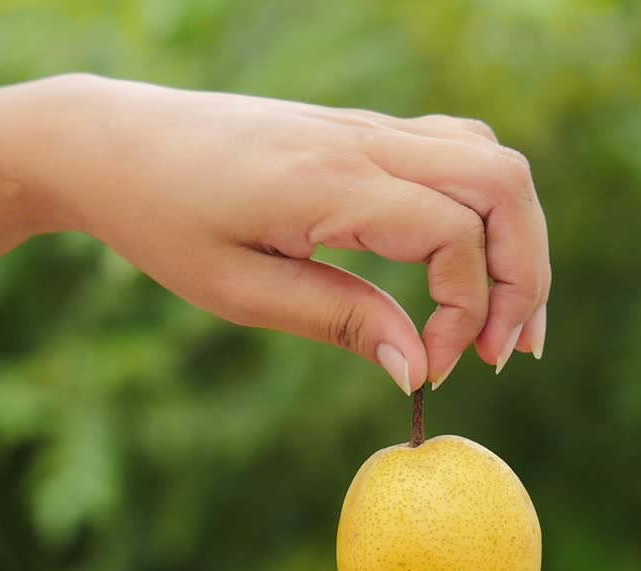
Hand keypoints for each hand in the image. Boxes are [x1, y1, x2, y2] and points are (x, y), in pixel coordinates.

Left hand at [29, 76, 550, 392]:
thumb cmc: (162, 218)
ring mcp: (370, 127)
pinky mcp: (364, 131)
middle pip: (504, 184)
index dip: (465, 313)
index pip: (454, 236)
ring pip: (493, 160)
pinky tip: (465, 262)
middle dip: (526, 274)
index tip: (433, 372)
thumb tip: (417, 370)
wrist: (114, 141)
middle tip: (506, 353)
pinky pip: (459, 150)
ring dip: (518, 239)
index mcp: (331, 181)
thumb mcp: (238, 289)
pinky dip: (486, 209)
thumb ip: (338, 321)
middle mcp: (365, 141)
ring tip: (502, 317)